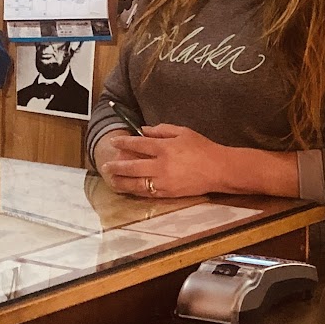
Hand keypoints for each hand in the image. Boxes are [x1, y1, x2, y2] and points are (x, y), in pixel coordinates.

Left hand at [92, 124, 226, 199]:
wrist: (218, 169)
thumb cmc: (202, 148)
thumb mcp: (183, 132)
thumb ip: (161, 130)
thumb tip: (143, 131)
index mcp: (165, 148)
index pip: (138, 144)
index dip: (124, 143)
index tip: (113, 142)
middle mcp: (161, 165)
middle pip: (132, 166)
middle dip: (117, 165)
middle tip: (105, 166)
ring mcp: (163, 181)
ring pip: (136, 183)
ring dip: (121, 181)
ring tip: (111, 179)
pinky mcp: (168, 193)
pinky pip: (147, 192)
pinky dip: (135, 190)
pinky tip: (128, 188)